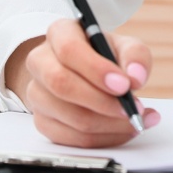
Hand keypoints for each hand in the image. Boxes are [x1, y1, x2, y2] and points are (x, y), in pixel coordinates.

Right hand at [4, 18, 159, 145]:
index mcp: (59, 33)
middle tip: (132, 110)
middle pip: (62, 85)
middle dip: (102, 102)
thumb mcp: (124, 46)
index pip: (69, 50)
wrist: (84, 72)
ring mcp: (37, 93)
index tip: (124, 85)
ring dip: (109, 125)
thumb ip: (135, 56)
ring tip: (136, 120)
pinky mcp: (42, 121)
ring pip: (70, 117)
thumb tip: (135, 78)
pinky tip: (123, 130)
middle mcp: (40, 61)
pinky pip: (72, 139)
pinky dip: (103, 139)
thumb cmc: (105, 56)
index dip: (96, 70)